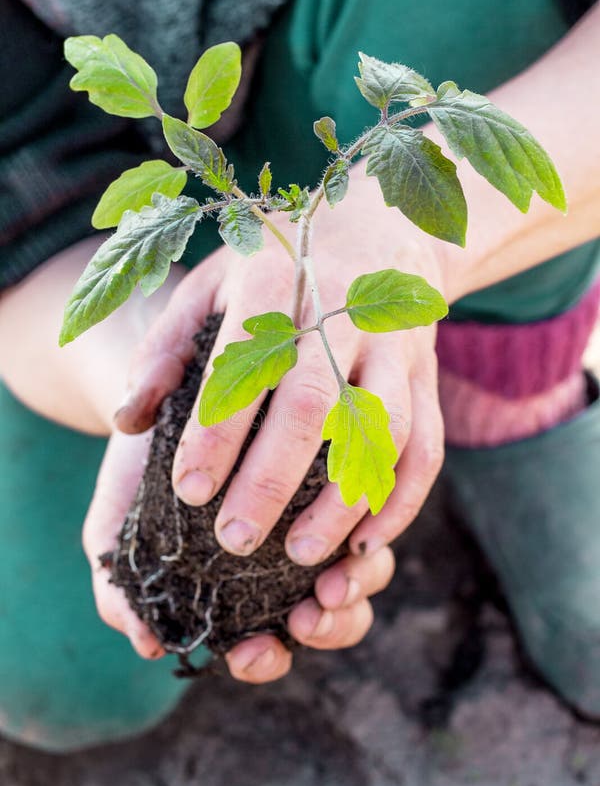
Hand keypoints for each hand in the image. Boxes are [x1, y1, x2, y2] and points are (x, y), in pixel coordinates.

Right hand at [83, 425, 395, 680]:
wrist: (154, 395)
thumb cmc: (136, 475)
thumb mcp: (118, 530)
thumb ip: (123, 592)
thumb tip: (148, 645)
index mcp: (248, 585)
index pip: (268, 644)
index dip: (269, 658)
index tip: (253, 651)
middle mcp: (294, 555)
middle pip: (341, 613)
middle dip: (332, 627)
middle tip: (306, 619)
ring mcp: (323, 511)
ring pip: (366, 566)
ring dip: (355, 586)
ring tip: (326, 583)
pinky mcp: (340, 460)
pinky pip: (371, 499)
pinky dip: (364, 517)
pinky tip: (332, 512)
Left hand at [114, 174, 447, 676]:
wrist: (381, 229)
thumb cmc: (279, 267)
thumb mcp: (213, 283)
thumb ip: (166, 348)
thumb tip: (126, 422)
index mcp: (277, 281)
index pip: (246, 364)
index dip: (217, 431)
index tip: (188, 490)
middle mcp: (343, 311)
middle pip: (314, 404)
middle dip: (272, 479)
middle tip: (235, 540)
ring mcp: (395, 344)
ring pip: (382, 431)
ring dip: (344, 500)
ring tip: (301, 556)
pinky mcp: (426, 375)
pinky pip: (427, 445)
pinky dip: (401, 498)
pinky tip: (366, 541)